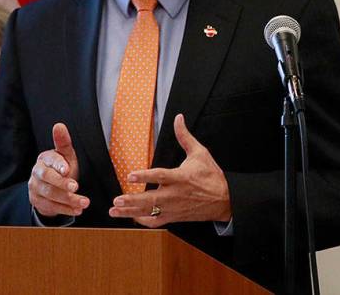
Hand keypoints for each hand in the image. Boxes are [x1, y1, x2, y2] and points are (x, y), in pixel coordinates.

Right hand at [28, 123, 89, 216]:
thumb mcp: (65, 155)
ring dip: (68, 200)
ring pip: (50, 195)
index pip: (50, 160)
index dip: (58, 165)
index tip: (67, 169)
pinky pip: (50, 207)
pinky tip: (77, 210)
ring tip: (84, 202)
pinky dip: (65, 209)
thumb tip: (59, 125)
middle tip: (77, 187)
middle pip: (48, 179)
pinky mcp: (37, 202)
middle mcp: (36, 173)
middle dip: (62, 184)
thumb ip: (63, 142)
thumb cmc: (62, 167)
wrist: (51, 186)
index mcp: (44, 159)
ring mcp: (35, 188)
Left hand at [108, 114, 230, 226]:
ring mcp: (173, 208)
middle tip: (117, 199)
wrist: (225, 200)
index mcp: (181, 178)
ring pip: (149, 212)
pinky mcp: (174, 217)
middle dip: (132, 200)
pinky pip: (156, 222)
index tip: (130, 175)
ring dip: (130, 212)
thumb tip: (179, 118)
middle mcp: (175, 195)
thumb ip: (185, 136)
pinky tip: (131, 217)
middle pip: (150, 199)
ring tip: (114, 210)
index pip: (160, 176)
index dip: (144, 176)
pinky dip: (142, 221)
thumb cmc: (212, 176)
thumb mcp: (200, 153)